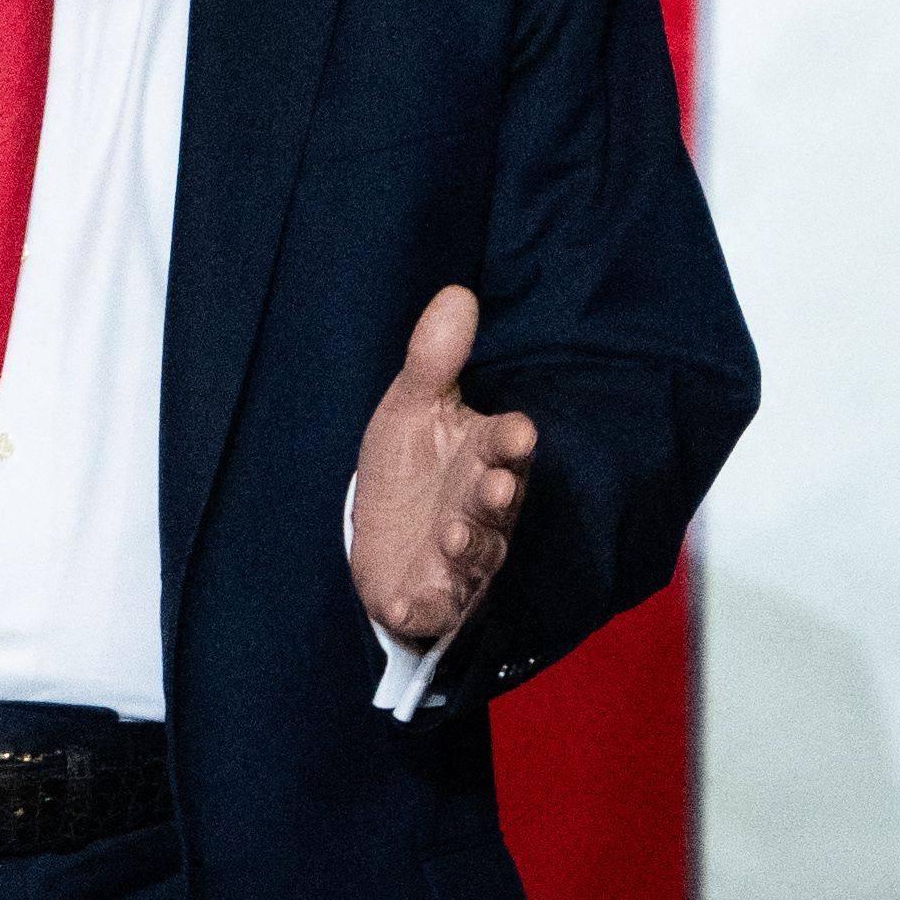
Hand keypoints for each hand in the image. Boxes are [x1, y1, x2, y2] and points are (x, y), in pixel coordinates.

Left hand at [350, 284, 537, 644]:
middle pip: (496, 505)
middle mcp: (481, 511)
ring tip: (451, 534)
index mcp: (484, 458)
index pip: (506, 447)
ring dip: (465, 547)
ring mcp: (459, 559)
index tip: (518, 432)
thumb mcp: (412, 407)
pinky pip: (433, 606)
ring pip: (473, 555)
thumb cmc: (410, 466)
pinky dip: (422, 607)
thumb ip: (433, 359)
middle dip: (495, 498)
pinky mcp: (432, 597)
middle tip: (494, 488)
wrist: (382, 536)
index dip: (510, 441)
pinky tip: (404, 604)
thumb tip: (456, 292)